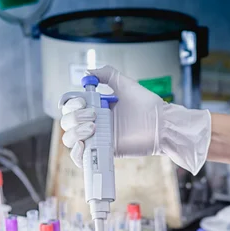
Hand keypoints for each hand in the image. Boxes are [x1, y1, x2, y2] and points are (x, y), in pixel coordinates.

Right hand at [60, 65, 211, 174]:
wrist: (162, 125)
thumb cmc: (148, 106)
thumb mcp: (126, 84)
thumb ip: (107, 74)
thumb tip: (88, 71)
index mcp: (96, 106)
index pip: (70, 106)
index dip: (70, 104)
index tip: (81, 102)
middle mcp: (94, 122)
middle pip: (67, 122)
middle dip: (74, 117)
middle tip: (93, 115)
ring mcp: (98, 138)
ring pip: (70, 139)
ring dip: (74, 133)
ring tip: (93, 128)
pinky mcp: (105, 152)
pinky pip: (82, 158)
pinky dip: (76, 154)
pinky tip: (83, 145)